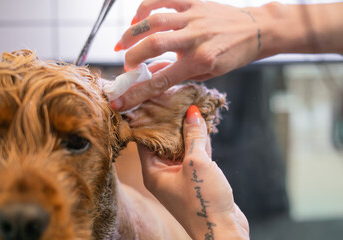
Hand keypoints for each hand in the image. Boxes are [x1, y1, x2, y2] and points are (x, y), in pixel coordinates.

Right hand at [112, 0, 263, 110]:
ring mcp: (194, 17)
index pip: (161, 79)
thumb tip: (150, 75)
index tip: (118, 100)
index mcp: (201, 60)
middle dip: (131, 57)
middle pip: (153, 45)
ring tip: (122, 44)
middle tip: (125, 66)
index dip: (136, 92)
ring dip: (132, 33)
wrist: (256, 30)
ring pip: (154, 21)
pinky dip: (144, 8)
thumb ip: (178, 74)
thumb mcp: (208, 72)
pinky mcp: (194, 2)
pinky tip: (138, 19)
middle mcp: (196, 38)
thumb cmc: (232, 55)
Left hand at [137, 105, 248, 238]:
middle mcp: (163, 174)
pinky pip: (194, 155)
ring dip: (188, 131)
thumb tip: (192, 112)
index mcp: (153, 172)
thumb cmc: (203, 201)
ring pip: (181, 148)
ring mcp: (180, 177)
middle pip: (164, 142)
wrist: (222, 231)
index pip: (146, 140)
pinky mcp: (195, 179)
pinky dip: (199, 142)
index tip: (157, 101)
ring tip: (192, 107)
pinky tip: (204, 125)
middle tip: (177, 100)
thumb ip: (193, 136)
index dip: (151, 120)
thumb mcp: (197, 163)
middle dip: (172, 122)